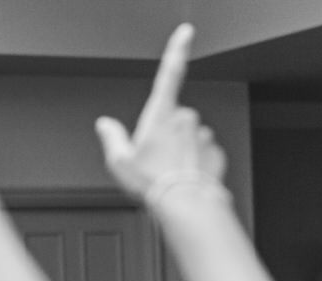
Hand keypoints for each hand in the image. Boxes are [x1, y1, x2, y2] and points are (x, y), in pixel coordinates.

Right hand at [94, 24, 225, 200]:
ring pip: (190, 137)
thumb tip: (105, 125)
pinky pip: (203, 154)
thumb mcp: (120, 162)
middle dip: (166, 134)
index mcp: (161, 114)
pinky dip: (195, 164)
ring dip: (181, 151)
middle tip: (156, 160)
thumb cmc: (154, 184)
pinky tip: (184, 179)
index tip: (186, 33)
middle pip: (174, 119)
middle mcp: (185, 119)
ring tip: (171, 174)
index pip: (170, 73)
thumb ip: (112, 138)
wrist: (186, 205)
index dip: (179, 49)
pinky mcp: (216, 153)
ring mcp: (203, 135)